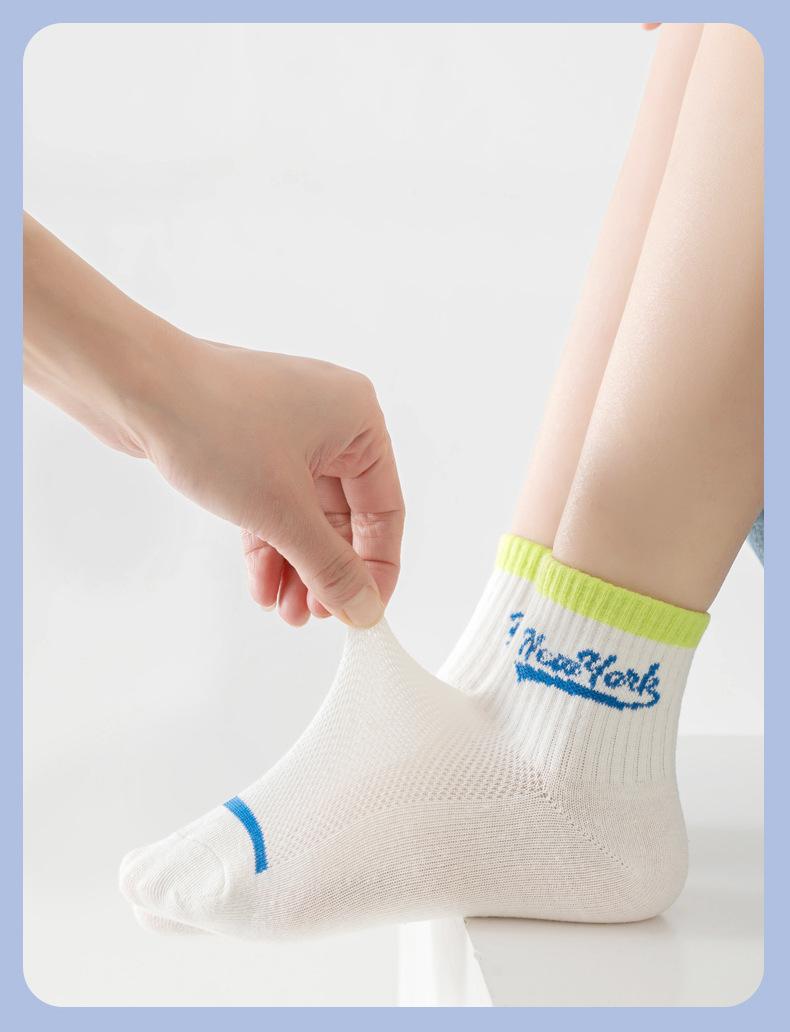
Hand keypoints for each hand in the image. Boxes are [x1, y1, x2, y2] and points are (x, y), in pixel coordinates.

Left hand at [139, 341, 403, 627]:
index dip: (376, 568)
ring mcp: (285, 431)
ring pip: (304, 514)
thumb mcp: (283, 511)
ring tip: (285, 610)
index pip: (385, 509)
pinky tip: (262, 584)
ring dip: (296, 565)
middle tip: (315, 614)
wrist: (130, 384)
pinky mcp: (247, 443)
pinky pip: (271, 503)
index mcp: (357, 420)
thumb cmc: (212, 422)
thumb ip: (330, 567)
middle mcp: (329, 421)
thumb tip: (362, 607)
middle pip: (343, 517)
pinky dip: (268, 543)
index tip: (362, 611)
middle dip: (326, 571)